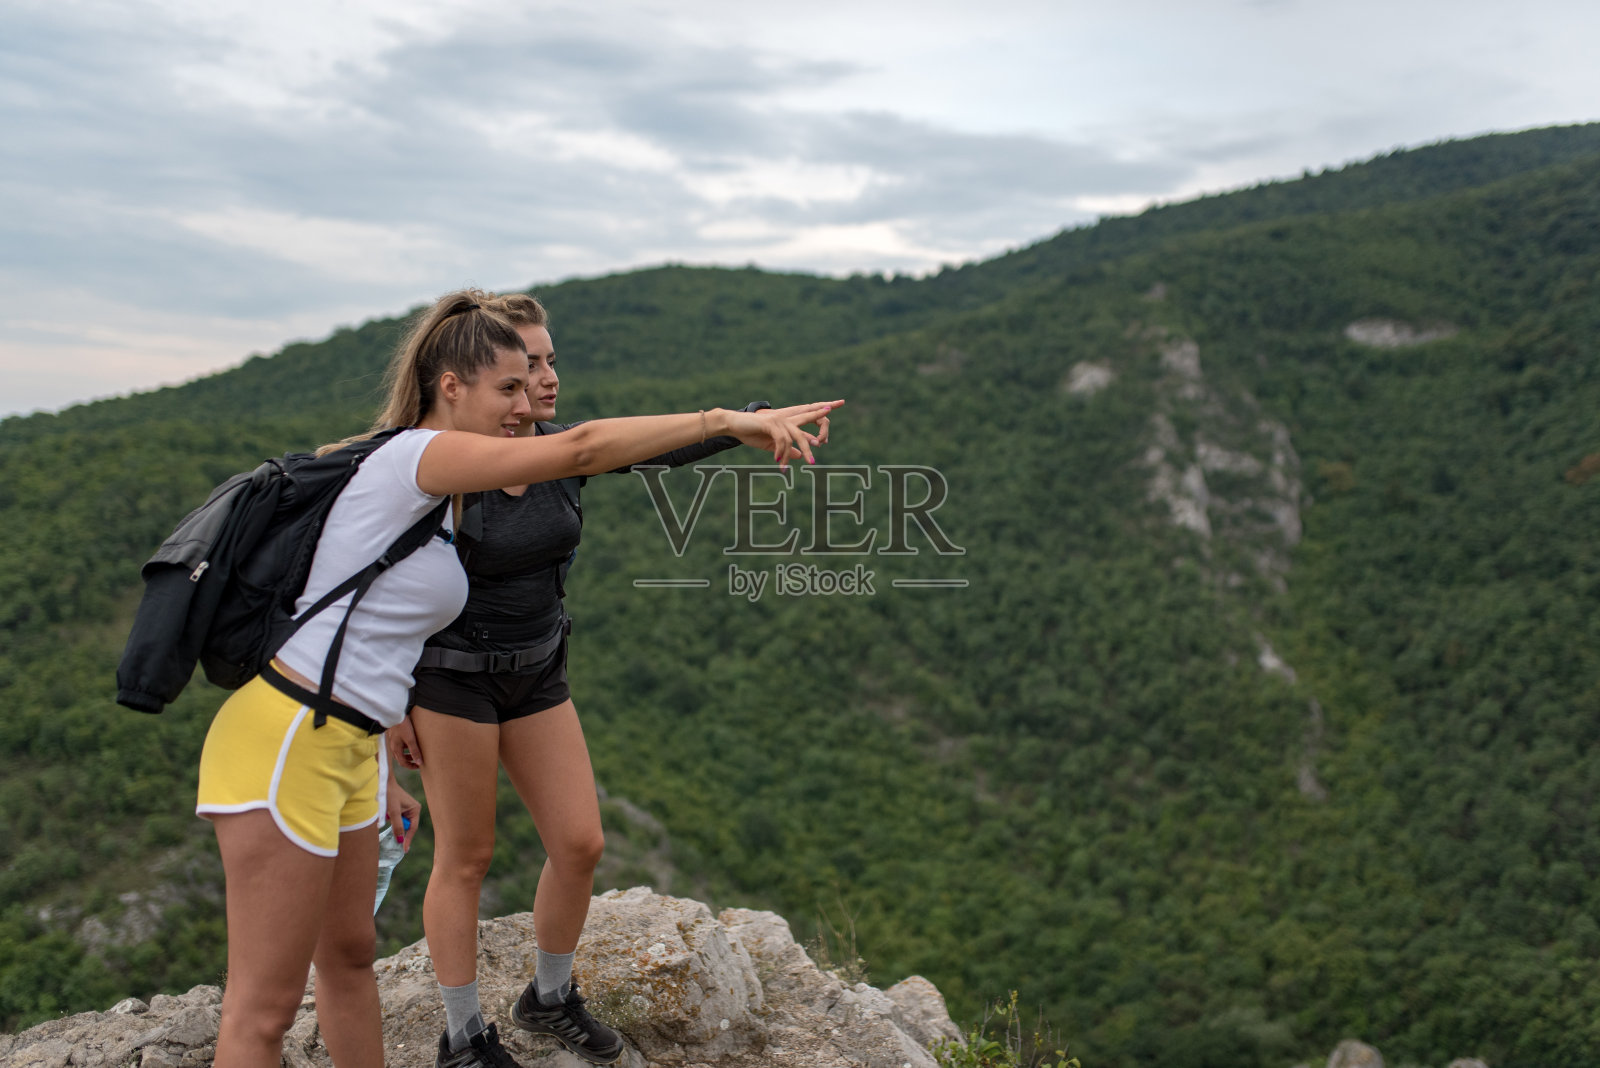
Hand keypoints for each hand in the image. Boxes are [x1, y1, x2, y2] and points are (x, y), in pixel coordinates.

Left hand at [386, 777, 422, 852]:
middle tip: (390, 820)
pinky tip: (387, 811)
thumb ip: (397, 826)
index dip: (408, 839)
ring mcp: (407, 809)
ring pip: (400, 823)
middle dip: (397, 826)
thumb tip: (400, 840)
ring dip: (393, 821)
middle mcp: (413, 810)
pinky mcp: (400, 809)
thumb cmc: (390, 795)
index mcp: (415, 809)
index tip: (404, 850)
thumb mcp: (393, 812)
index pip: (412, 828)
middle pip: (406, 826)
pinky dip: (391, 818)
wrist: (384, 783)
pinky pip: (397, 819)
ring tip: (388, 812)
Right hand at [388, 714, 422, 768]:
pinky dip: (405, 748)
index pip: (402, 763)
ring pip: (400, 752)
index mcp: (396, 749)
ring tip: (416, 754)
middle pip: (400, 758)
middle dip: (409, 761)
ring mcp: (393, 741)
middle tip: (418, 761)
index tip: (418, 767)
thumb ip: (414, 751)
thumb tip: (419, 762)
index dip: (410, 766)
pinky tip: (411, 744)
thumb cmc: (403, 726)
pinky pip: (400, 746)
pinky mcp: (395, 736)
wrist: (396, 714)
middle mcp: (393, 746)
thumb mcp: (411, 739)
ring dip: (407, 755)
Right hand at [724, 400, 842, 467]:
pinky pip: (783, 440)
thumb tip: (799, 455)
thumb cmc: (751, 433)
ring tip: (810, 464)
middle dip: (823, 427)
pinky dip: (782, 453)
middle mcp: (786, 416)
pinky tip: (778, 463)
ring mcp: (779, 419)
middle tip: (833, 438)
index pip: (810, 412)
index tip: (839, 403)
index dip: (824, 408)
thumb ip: (786, 449)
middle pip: (811, 419)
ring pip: (798, 436)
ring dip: (805, 452)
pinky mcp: (771, 424)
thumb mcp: (772, 446)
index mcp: (788, 419)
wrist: (733, 425)